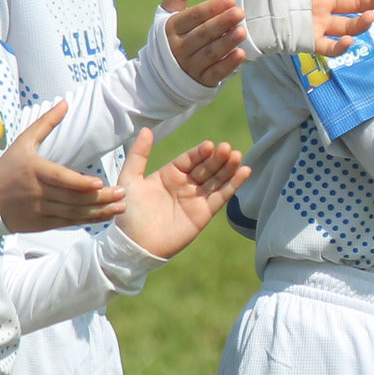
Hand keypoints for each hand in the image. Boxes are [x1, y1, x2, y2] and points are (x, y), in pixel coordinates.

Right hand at [0, 100, 125, 233]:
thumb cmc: (7, 168)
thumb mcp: (23, 143)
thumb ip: (45, 123)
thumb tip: (65, 103)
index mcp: (34, 171)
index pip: (60, 179)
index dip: (80, 183)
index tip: (100, 183)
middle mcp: (38, 192)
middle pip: (72, 197)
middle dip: (99, 198)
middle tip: (122, 194)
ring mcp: (40, 210)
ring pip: (73, 213)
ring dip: (98, 211)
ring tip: (120, 207)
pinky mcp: (42, 224)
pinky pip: (68, 223)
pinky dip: (87, 220)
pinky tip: (105, 216)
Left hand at [110, 129, 250, 259]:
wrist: (135, 244)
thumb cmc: (128, 213)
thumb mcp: (130, 179)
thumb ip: (139, 155)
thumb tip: (147, 129)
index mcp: (169, 174)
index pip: (189, 158)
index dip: (200, 152)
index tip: (210, 145)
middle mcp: (185, 184)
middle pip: (206, 167)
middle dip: (217, 158)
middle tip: (227, 148)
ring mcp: (196, 198)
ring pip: (217, 179)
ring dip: (228, 168)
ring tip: (237, 155)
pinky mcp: (205, 213)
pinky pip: (222, 196)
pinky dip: (234, 184)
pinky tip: (245, 171)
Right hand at [159, 0, 248, 86]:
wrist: (162, 76)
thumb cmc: (172, 37)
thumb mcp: (169, 14)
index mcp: (171, 28)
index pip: (192, 17)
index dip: (211, 8)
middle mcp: (178, 48)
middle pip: (202, 34)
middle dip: (221, 23)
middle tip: (240, 12)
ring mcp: (189, 66)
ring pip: (210, 53)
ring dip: (226, 42)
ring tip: (242, 31)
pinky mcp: (201, 81)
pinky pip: (215, 73)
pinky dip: (228, 65)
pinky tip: (241, 54)